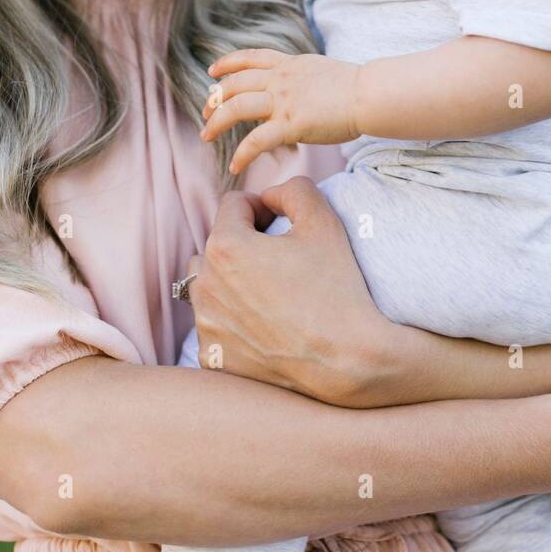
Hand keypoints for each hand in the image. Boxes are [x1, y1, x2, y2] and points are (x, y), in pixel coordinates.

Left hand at [185, 177, 394, 404]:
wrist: (346, 361)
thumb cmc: (336, 288)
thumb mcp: (324, 221)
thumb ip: (293, 190)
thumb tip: (271, 196)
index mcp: (225, 246)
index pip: (233, 205)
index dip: (263, 207)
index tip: (285, 226)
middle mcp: (204, 285)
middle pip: (217, 245)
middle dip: (244, 244)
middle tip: (282, 261)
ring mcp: (206, 326)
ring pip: (208, 286)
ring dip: (231, 281)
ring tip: (269, 292)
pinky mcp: (213, 358)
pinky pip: (214, 326)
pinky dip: (233, 321)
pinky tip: (265, 326)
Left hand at [200, 48, 360, 173]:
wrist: (368, 94)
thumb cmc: (356, 87)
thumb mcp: (321, 70)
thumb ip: (302, 78)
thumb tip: (297, 90)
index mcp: (289, 64)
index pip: (250, 58)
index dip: (227, 64)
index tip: (213, 72)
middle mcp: (280, 79)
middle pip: (234, 84)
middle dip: (215, 98)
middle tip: (205, 113)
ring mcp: (283, 100)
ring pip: (236, 107)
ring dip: (216, 122)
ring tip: (206, 136)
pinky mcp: (290, 124)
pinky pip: (255, 140)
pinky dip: (241, 154)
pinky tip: (235, 165)